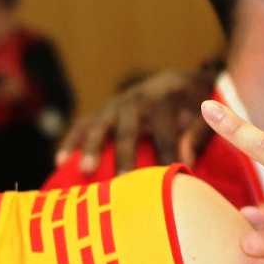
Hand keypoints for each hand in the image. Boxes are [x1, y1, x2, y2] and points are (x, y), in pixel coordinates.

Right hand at [55, 65, 215, 176]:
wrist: (175, 81)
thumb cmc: (193, 105)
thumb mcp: (204, 113)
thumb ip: (198, 135)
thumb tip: (185, 160)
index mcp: (163, 100)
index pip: (164, 133)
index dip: (166, 157)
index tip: (166, 182)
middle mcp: (135, 100)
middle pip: (128, 130)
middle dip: (124, 155)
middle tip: (123, 180)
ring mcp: (114, 105)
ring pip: (99, 125)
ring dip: (91, 147)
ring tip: (86, 170)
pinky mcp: (102, 111)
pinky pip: (83, 125)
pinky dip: (71, 141)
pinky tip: (60, 162)